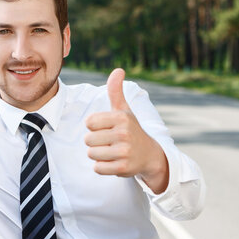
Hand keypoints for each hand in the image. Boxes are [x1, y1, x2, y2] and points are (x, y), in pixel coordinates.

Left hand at [84, 68, 168, 192]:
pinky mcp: (123, 168)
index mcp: (121, 117)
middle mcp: (124, 133)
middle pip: (88, 139)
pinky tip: (114, 162)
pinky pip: (97, 168)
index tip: (106, 128)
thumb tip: (118, 70)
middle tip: (109, 142)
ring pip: (91, 154)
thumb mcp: (124, 110)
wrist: (150, 155)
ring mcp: (124, 151)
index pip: (89, 122)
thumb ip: (116, 91)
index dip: (94, 126)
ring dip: (98, 155)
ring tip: (111, 151)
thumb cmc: (131, 130)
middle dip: (95, 142)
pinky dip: (102, 167)